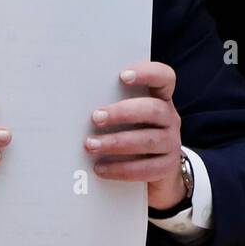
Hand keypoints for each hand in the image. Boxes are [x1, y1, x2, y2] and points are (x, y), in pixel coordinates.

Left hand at [85, 62, 184, 208]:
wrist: (156, 171)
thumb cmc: (131, 134)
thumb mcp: (125, 118)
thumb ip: (110, 107)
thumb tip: (73, 106)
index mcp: (159, 99)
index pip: (164, 77)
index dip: (147, 73)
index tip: (122, 76)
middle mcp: (169, 118)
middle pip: (153, 109)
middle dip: (122, 112)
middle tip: (95, 118)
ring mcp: (171, 143)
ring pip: (148, 140)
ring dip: (116, 142)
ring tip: (91, 145)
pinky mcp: (167, 167)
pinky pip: (146, 168)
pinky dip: (121, 169)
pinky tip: (100, 168)